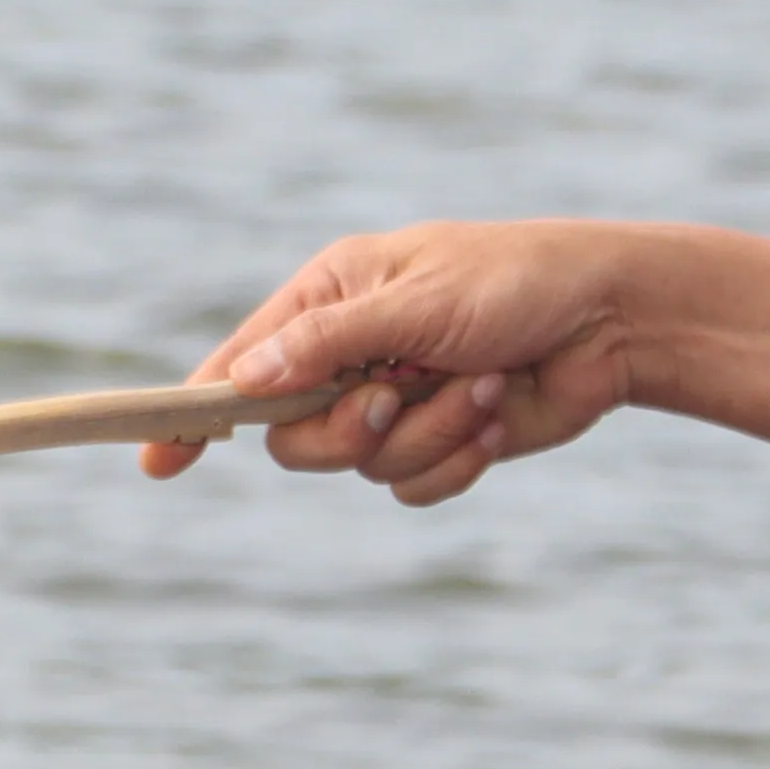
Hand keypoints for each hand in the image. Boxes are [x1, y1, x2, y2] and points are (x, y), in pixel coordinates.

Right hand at [151, 221, 652, 506]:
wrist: (613, 319)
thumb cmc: (517, 281)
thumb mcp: (416, 300)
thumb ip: (327, 342)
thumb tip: (242, 382)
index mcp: (330, 297)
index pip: (240, 363)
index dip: (195, 412)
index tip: (156, 462)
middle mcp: (351, 353)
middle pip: (293, 436)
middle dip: (347, 430)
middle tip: (394, 397)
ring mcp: (396, 402)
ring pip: (361, 467)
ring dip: (427, 434)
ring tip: (480, 383)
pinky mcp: (440, 442)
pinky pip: (415, 487)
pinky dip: (456, 458)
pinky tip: (496, 413)